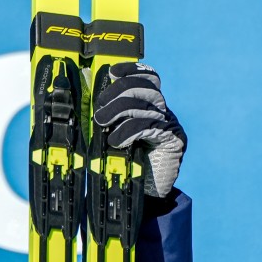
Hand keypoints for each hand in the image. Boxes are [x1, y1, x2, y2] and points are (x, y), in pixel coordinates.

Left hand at [92, 62, 186, 196]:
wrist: (144, 191)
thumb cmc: (126, 160)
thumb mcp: (113, 132)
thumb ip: (106, 114)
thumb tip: (87, 91)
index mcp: (148, 104)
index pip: (147, 77)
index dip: (132, 70)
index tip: (112, 71)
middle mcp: (162, 111)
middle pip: (146, 86)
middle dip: (120, 90)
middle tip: (100, 105)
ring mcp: (169, 125)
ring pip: (146, 105)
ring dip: (120, 110)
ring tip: (102, 122)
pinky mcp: (174, 141)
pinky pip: (149, 127)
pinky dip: (129, 132)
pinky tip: (117, 141)